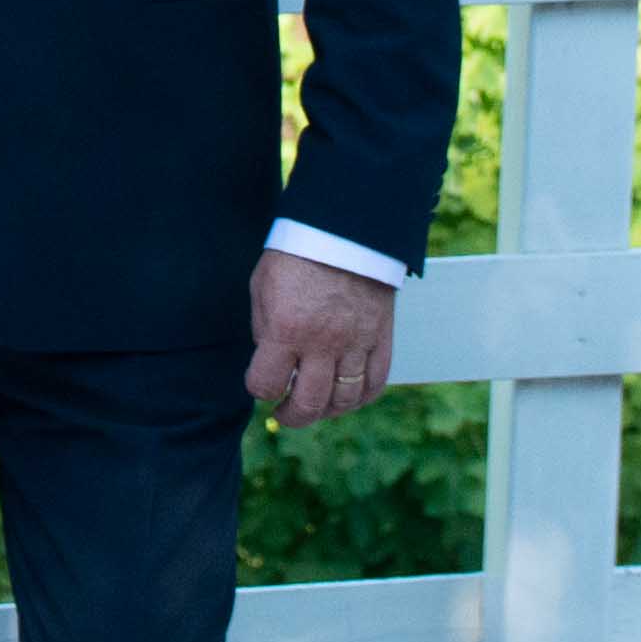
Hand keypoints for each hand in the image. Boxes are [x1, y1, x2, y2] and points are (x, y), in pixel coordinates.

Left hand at [246, 246, 395, 428]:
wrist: (344, 226)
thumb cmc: (296, 253)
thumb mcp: (262, 287)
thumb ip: (264, 329)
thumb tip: (270, 362)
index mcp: (286, 328)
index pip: (266, 384)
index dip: (259, 388)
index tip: (261, 382)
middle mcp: (322, 342)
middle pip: (308, 403)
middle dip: (291, 415)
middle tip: (283, 413)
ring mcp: (356, 341)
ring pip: (345, 399)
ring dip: (326, 412)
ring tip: (315, 407)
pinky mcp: (381, 336)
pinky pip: (376, 381)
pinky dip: (361, 398)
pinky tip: (347, 399)